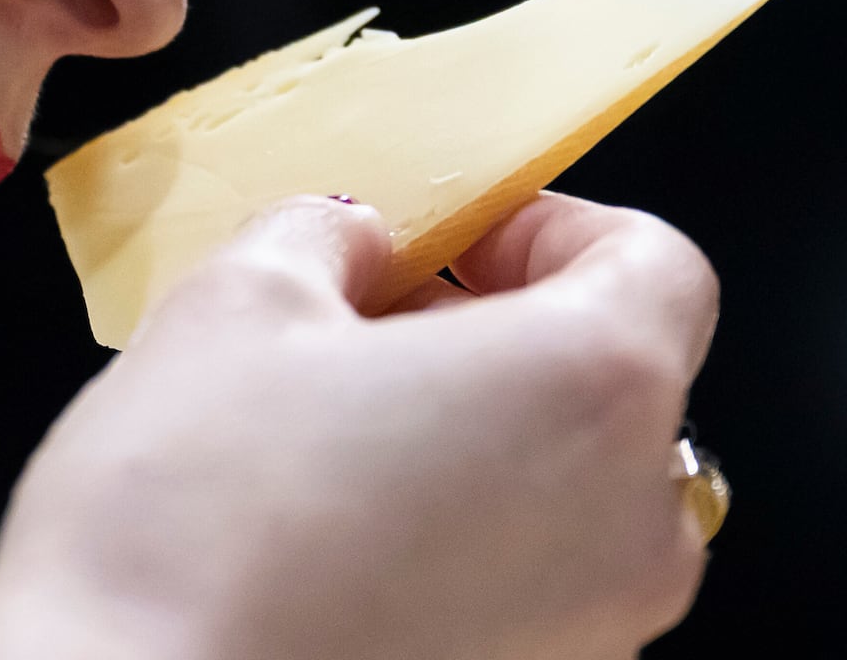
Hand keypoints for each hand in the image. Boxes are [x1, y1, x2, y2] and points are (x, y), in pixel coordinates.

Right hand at [0, 193, 718, 659]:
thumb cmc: (190, 533)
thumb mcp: (236, 303)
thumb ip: (325, 236)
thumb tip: (352, 243)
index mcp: (593, 389)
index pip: (656, 265)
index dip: (551, 228)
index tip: (458, 237)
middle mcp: (631, 528)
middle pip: (616, 388)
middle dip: (501, 340)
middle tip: (371, 326)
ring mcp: (592, 637)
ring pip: (573, 502)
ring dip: (480, 450)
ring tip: (336, 441)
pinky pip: (526, 597)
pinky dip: (458, 553)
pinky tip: (334, 542)